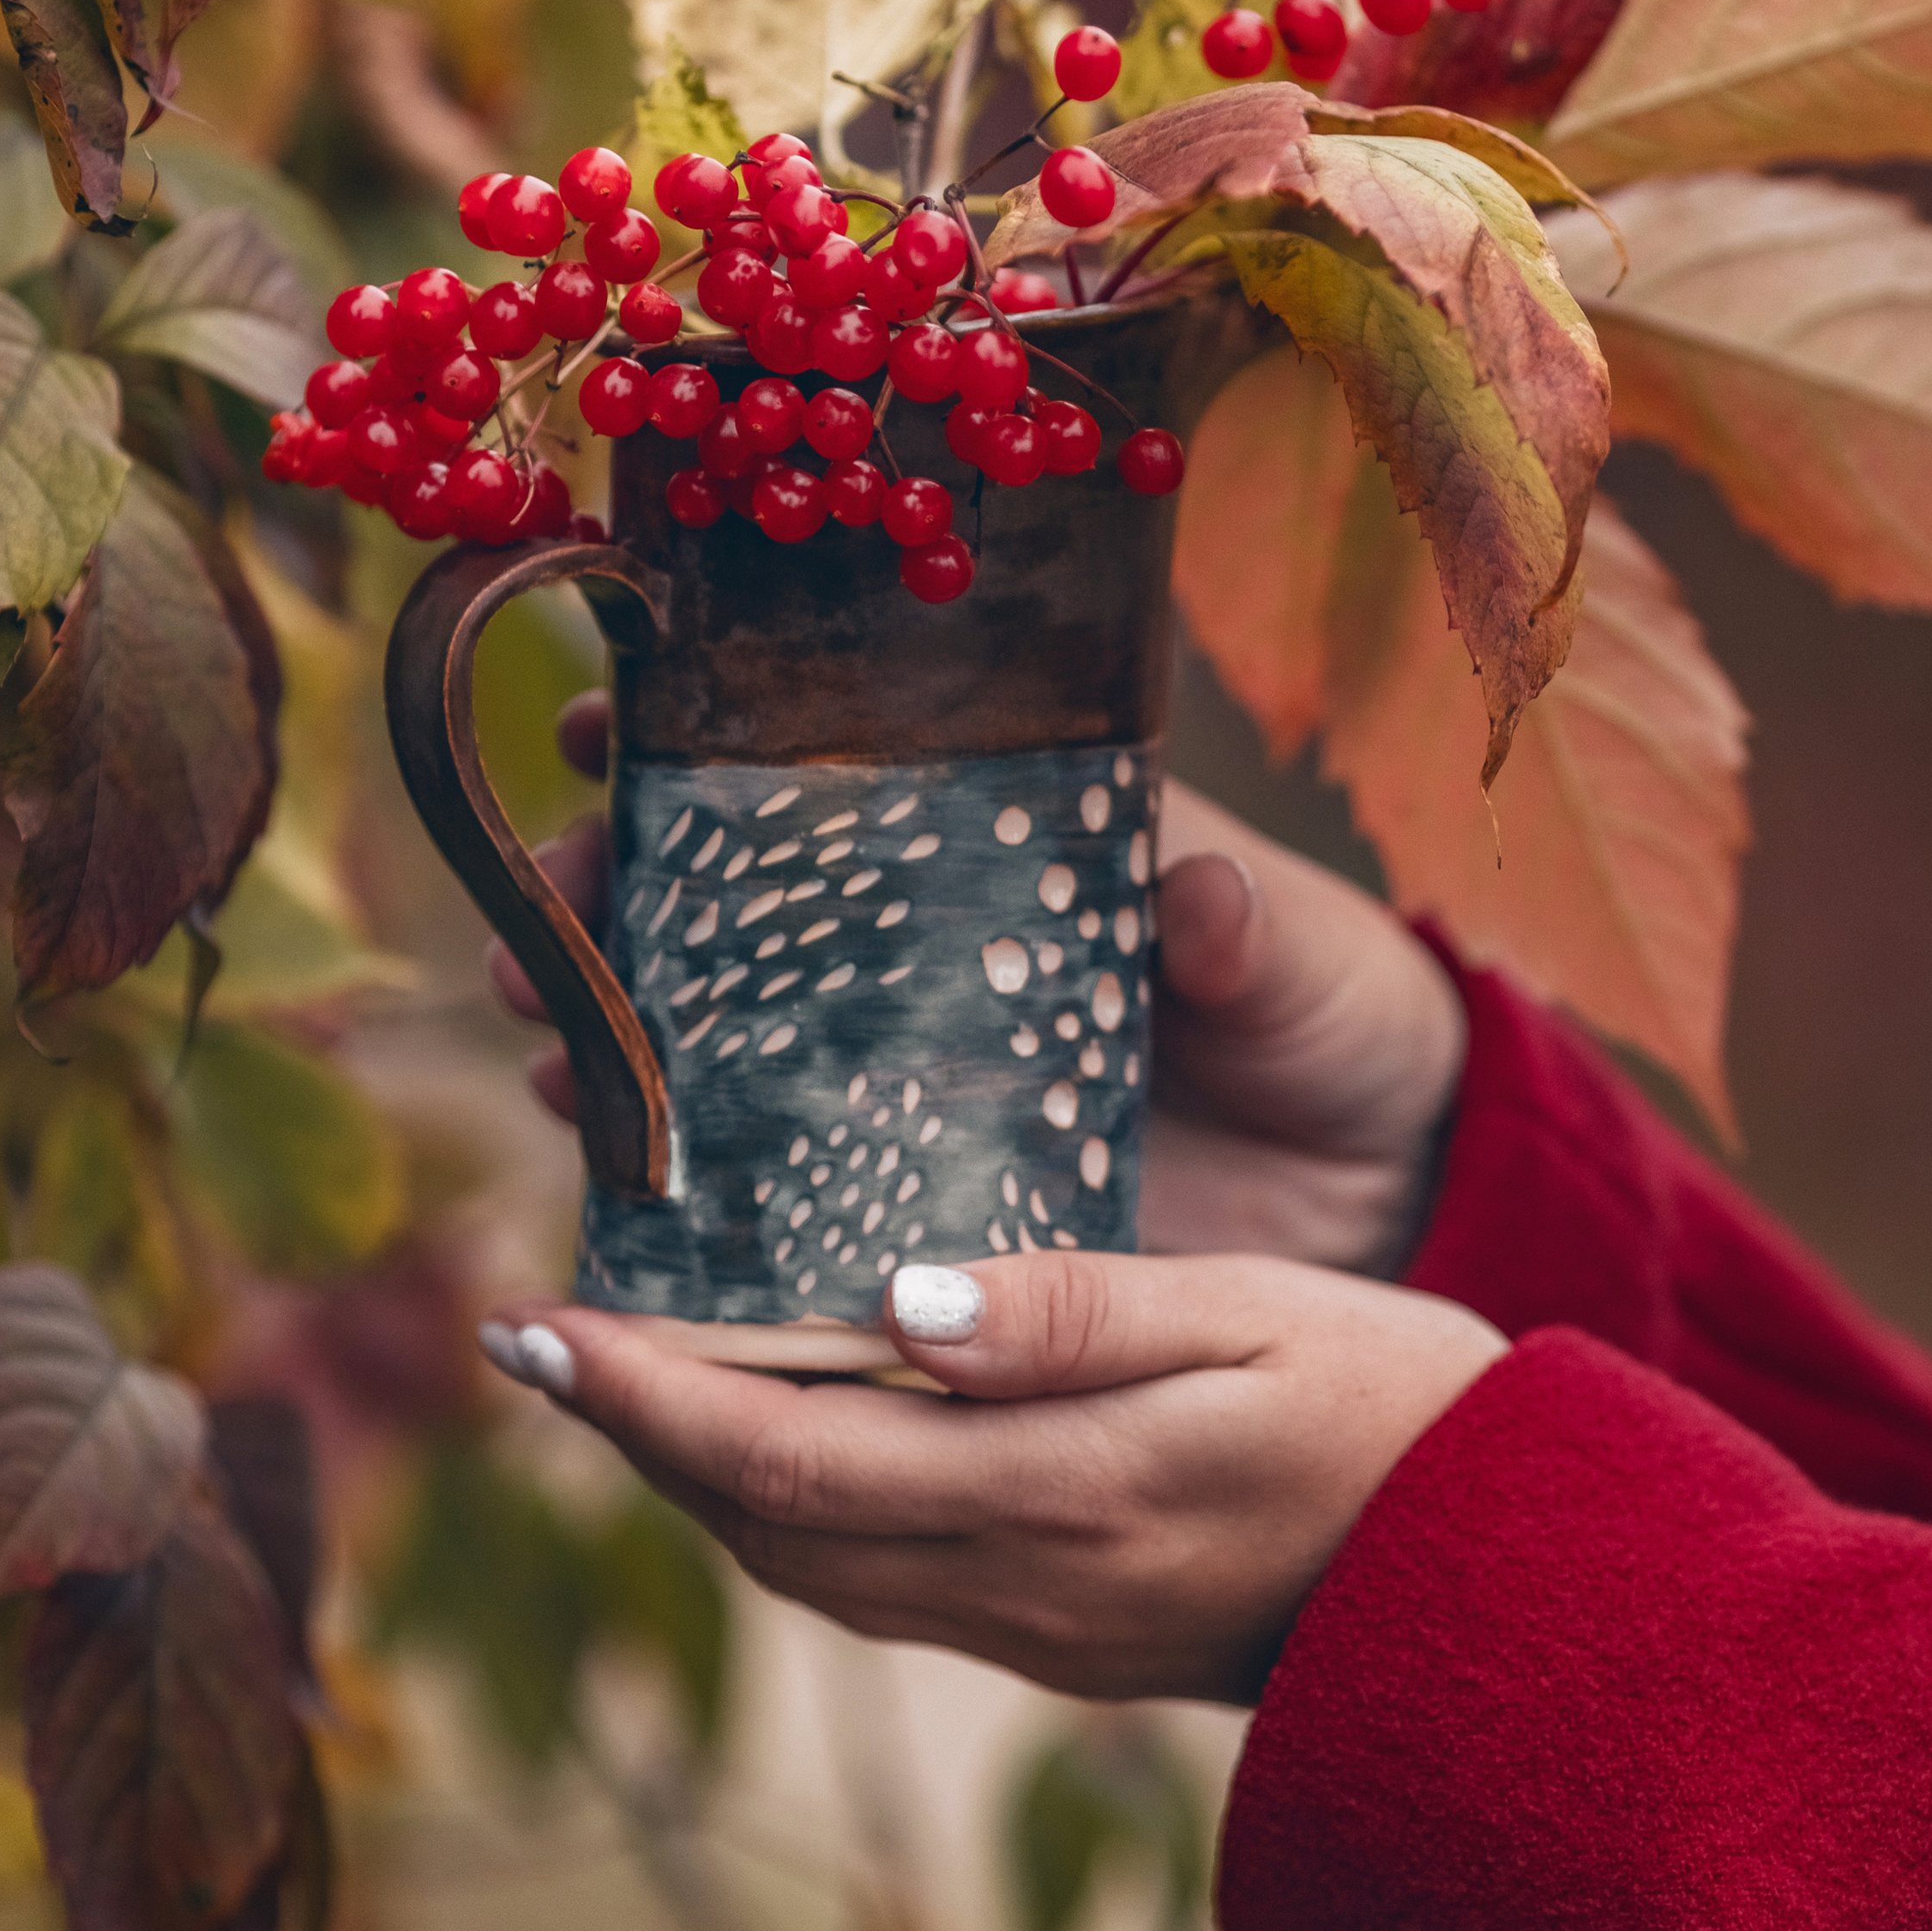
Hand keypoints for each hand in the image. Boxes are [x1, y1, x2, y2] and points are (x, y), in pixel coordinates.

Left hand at [480, 1248, 1506, 1703]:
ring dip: (699, 1477)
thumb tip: (894, 1304)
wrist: (1495, 1585)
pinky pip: (876, 1581)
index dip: (641, 1401)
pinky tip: (780, 1430)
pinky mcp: (1058, 1633)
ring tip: (627, 1371)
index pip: (788, 1461)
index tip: (532, 1323)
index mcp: (1061, 1494)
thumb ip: (1073, 1315)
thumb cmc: (1390, 1407)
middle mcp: (1023, 1585)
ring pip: (809, 1567)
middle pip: (766, 1527)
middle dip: (635, 1434)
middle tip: (538, 1332)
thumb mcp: (1251, 1314)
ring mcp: (1035, 1628)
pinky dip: (789, 1507)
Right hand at [488, 702, 1466, 1282]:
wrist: (1390, 1184)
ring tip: (540, 1026)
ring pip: (718, 1041)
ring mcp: (909, 1083)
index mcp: (998, 854)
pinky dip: (681, 1177)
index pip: (827, 773)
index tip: (603, 720)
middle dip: (608, 895)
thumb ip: (1241, 925)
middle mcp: (925, 958)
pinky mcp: (920, 1210)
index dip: (701, 740)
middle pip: (728, 906)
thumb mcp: (1294, 951)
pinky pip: (776, 1191)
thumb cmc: (1335, 1014)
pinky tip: (604, 1163)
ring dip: (610, 1029)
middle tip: (544, 911)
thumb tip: (1197, 898)